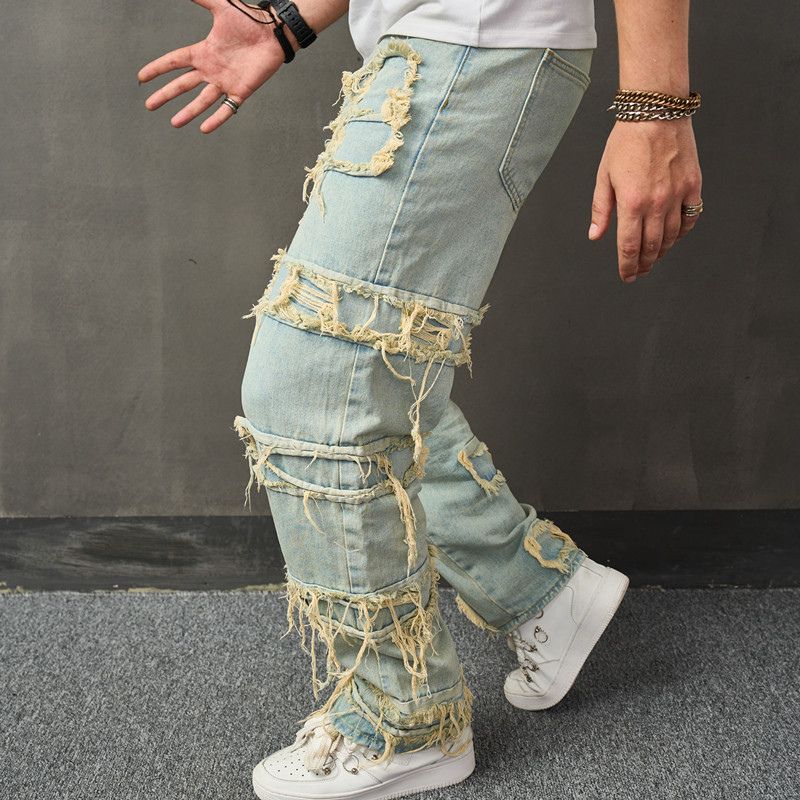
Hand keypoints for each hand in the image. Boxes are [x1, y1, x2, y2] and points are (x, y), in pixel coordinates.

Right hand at [138, 0, 286, 132]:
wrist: (274, 33)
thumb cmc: (250, 21)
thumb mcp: (222, 7)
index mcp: (203, 52)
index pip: (174, 62)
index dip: (158, 68)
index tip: (142, 78)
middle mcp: (211, 70)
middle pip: (183, 85)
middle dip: (166, 95)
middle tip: (150, 105)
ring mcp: (225, 82)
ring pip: (202, 101)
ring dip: (188, 112)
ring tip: (174, 123)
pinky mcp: (241, 91)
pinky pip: (227, 108)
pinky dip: (217, 119)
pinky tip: (205, 128)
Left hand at [589, 117, 701, 281]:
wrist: (656, 111)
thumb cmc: (626, 141)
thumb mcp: (604, 176)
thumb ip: (601, 209)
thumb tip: (596, 235)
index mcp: (631, 203)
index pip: (629, 247)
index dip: (627, 266)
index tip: (626, 276)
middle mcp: (656, 203)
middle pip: (651, 247)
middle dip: (644, 264)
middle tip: (639, 272)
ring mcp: (677, 195)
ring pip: (671, 236)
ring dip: (661, 251)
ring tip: (653, 257)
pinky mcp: (693, 185)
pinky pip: (690, 218)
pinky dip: (681, 232)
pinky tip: (673, 236)